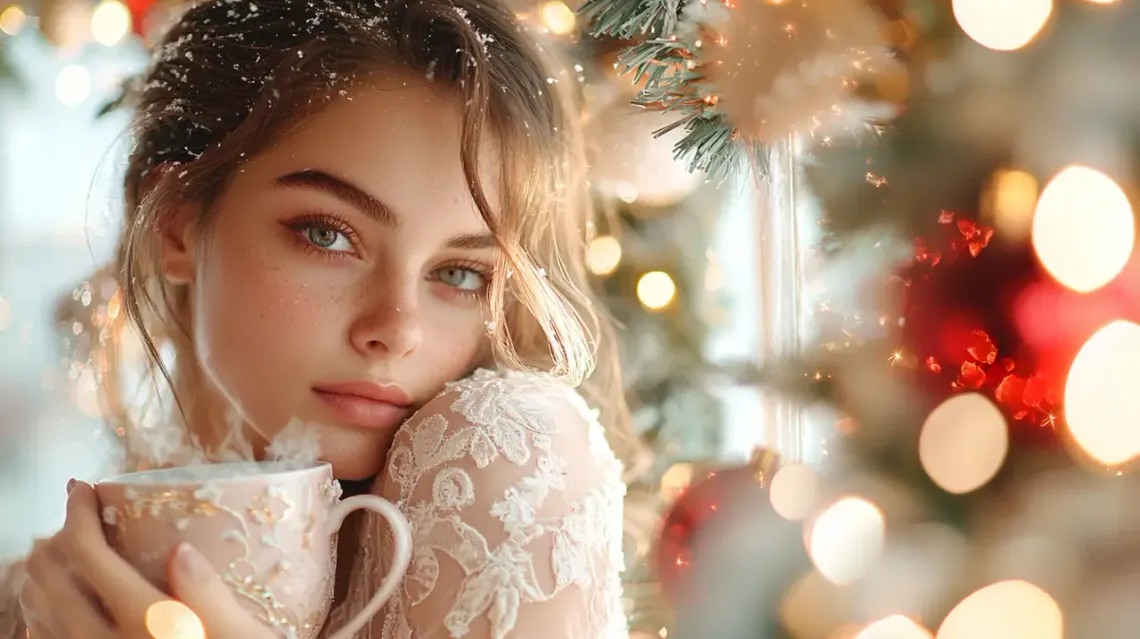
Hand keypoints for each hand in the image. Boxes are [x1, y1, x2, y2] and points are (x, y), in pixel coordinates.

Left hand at [19, 480, 277, 638]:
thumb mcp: (248, 637)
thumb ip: (210, 594)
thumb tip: (180, 549)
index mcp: (148, 624)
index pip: (90, 556)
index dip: (77, 515)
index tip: (82, 488)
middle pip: (54, 584)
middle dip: (52, 542)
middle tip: (71, 519)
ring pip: (40, 619)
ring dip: (38, 580)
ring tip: (54, 557)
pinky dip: (36, 626)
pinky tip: (44, 618)